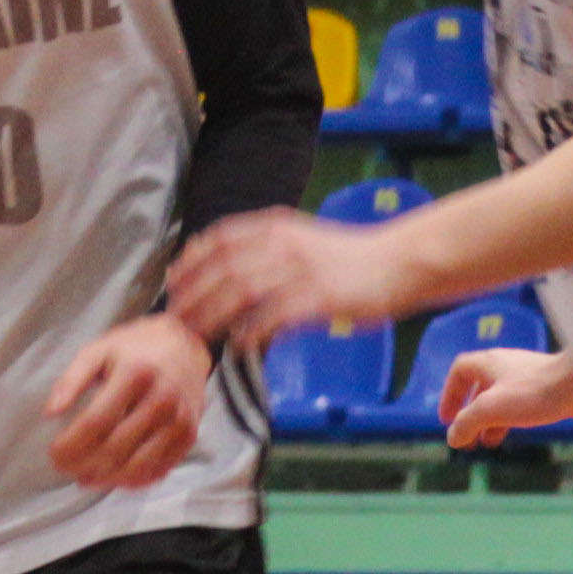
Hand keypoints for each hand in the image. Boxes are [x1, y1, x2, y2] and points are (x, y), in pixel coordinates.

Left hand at [44, 312, 218, 490]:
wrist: (186, 345)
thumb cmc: (135, 349)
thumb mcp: (98, 351)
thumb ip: (71, 380)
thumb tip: (50, 413)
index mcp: (135, 375)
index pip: (96, 423)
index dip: (70, 445)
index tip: (53, 453)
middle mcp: (161, 400)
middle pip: (114, 449)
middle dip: (82, 465)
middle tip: (63, 467)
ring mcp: (178, 421)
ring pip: (136, 467)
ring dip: (105, 479)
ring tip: (84, 476)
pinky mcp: (189, 437)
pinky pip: (157, 470)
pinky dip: (131, 481)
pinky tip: (111, 476)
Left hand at [166, 209, 408, 346]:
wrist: (399, 262)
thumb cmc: (350, 259)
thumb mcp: (303, 242)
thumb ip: (268, 253)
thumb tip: (230, 276)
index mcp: (277, 228)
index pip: (219, 239)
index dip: (190, 261)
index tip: (173, 282)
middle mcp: (284, 244)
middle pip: (222, 268)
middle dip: (193, 295)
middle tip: (176, 319)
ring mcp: (302, 270)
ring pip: (241, 291)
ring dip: (213, 315)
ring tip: (197, 335)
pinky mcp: (321, 298)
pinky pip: (275, 316)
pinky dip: (251, 331)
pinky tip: (239, 345)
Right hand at [438, 348, 572, 450]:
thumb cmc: (535, 392)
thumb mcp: (490, 409)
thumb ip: (466, 423)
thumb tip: (454, 437)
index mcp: (490, 363)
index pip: (460, 370)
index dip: (450, 394)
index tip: (447, 418)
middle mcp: (508, 367)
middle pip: (480, 387)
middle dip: (471, 413)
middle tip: (467, 437)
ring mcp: (529, 378)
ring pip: (502, 398)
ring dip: (491, 421)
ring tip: (488, 443)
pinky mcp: (548, 390)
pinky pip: (522, 405)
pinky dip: (512, 420)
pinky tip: (515, 434)